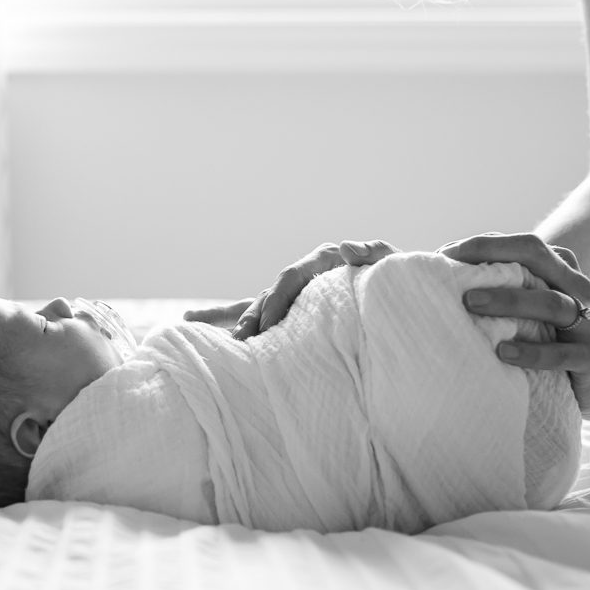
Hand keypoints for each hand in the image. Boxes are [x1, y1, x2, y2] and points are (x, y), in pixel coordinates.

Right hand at [185, 240, 398, 339]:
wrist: (397, 291)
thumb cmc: (395, 277)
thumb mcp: (388, 261)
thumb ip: (371, 253)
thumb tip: (344, 248)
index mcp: (321, 261)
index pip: (290, 277)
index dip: (277, 299)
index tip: (268, 326)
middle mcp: (302, 276)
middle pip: (268, 294)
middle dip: (252, 317)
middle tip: (241, 341)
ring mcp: (294, 295)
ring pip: (255, 304)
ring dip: (232, 319)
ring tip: (193, 322)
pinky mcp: (290, 312)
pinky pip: (256, 314)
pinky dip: (227, 319)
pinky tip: (192, 322)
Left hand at [438, 232, 589, 417]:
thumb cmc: (550, 335)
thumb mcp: (529, 305)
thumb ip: (496, 286)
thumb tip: (434, 268)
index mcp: (560, 269)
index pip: (524, 245)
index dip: (484, 245)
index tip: (444, 256)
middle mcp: (577, 288)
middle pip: (539, 260)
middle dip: (494, 262)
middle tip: (455, 277)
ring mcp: (589, 322)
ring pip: (552, 304)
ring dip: (510, 301)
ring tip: (471, 305)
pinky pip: (562, 352)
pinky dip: (532, 352)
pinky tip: (503, 353)